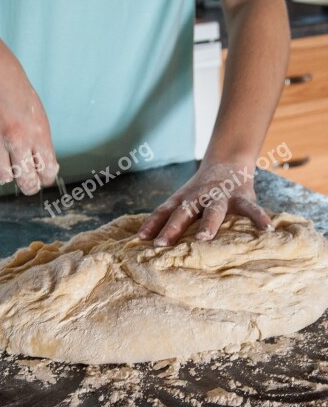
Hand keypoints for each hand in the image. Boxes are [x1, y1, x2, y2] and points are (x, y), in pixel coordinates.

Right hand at [0, 25, 58, 194]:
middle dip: (30, 186)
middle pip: (26, 182)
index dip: (46, 178)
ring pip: (4, 177)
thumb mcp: (35, 109)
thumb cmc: (10, 81)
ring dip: (9, 173)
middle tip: (29, 182)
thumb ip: (38, 137)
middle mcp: (15, 139)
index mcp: (37, 131)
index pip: (47, 171)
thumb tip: (39, 163)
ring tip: (10, 162)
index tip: (44, 178)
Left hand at [138, 161, 273, 245]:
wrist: (227, 163)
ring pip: (213, 211)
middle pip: (184, 212)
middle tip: (162, 243)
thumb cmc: (200, 192)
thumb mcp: (184, 200)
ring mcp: (221, 197)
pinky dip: (259, 218)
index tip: (141, 239)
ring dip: (207, 224)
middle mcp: (199, 197)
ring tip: (203, 238)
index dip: (152, 224)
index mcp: (183, 199)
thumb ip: (169, 218)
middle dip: (173, 227)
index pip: (164, 211)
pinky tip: (266, 229)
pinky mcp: (242, 197)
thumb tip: (144, 241)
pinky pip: (251, 209)